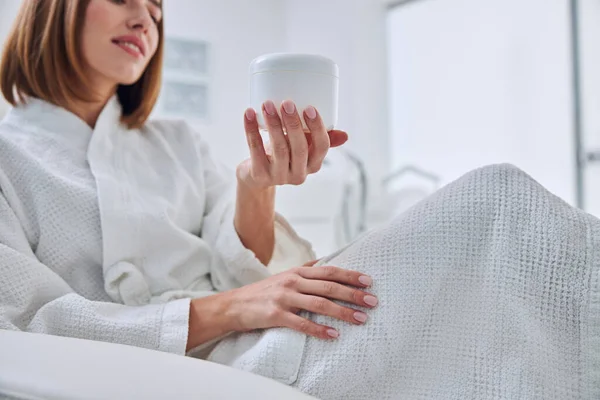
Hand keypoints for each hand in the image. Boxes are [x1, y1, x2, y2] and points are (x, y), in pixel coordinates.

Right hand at [223, 265, 377, 338]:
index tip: (368, 281)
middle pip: (328, 286)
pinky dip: (319, 329)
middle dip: (353, 294)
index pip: (329, 271)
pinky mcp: (276, 315)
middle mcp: (293, 281)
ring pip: (319, 304)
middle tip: (372, 301)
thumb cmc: (263, 292)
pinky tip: (333, 335)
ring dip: (342, 312)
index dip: (350, 275)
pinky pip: (301, 323)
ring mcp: (284, 298)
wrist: (234, 305)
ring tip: (361, 319)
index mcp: (298, 272)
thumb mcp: (285, 276)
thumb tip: (326, 262)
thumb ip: (306, 270)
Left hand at [237, 100, 348, 188]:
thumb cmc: (283, 154)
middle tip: (286, 103)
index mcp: (313, 164)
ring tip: (267, 105)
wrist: (256, 177)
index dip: (317, 128)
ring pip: (279, 149)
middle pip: (300, 148)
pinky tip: (249, 114)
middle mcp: (299, 174)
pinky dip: (251, 130)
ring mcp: (279, 176)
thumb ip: (319, 139)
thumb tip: (345, 135)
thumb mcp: (303, 147)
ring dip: (273, 124)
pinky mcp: (260, 175)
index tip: (309, 107)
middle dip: (293, 124)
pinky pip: (255, 150)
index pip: (322, 147)